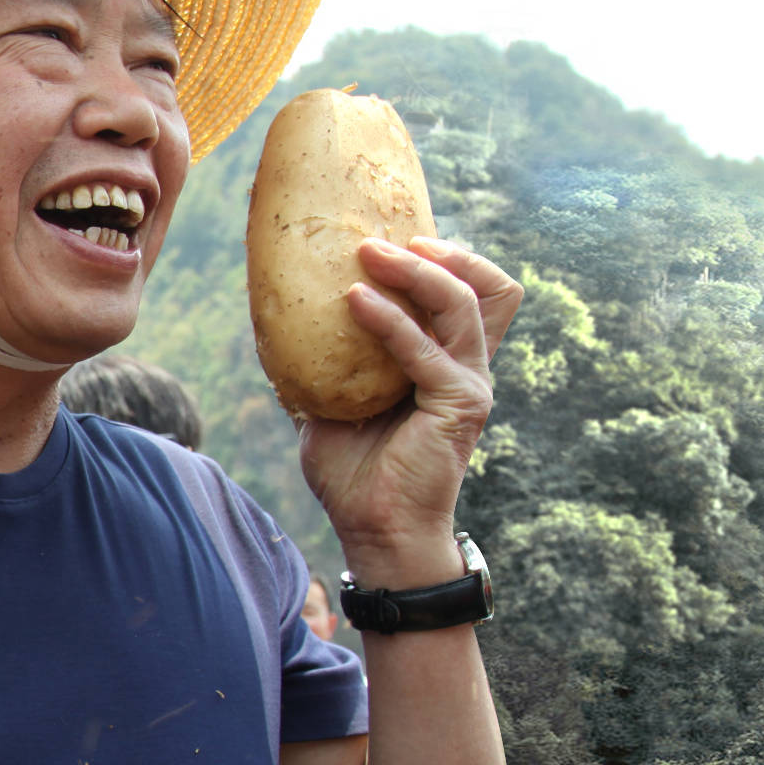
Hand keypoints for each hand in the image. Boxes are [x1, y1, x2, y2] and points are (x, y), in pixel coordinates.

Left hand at [300, 236, 522, 585]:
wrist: (372, 529)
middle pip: (491, 286)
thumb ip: (320, 361)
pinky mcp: (459, 405)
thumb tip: (273, 322)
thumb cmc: (354, 470)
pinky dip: (391, 320)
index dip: (449, 256)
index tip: (395, 235)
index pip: (473, 291)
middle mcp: (469, 366)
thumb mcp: (329, 401)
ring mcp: (469, 383)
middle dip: (445, 251)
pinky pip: (426, 349)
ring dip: (418, 271)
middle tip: (385, 237)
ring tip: (371, 252)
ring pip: (466, 303)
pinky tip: (355, 301)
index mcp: (448, 360)